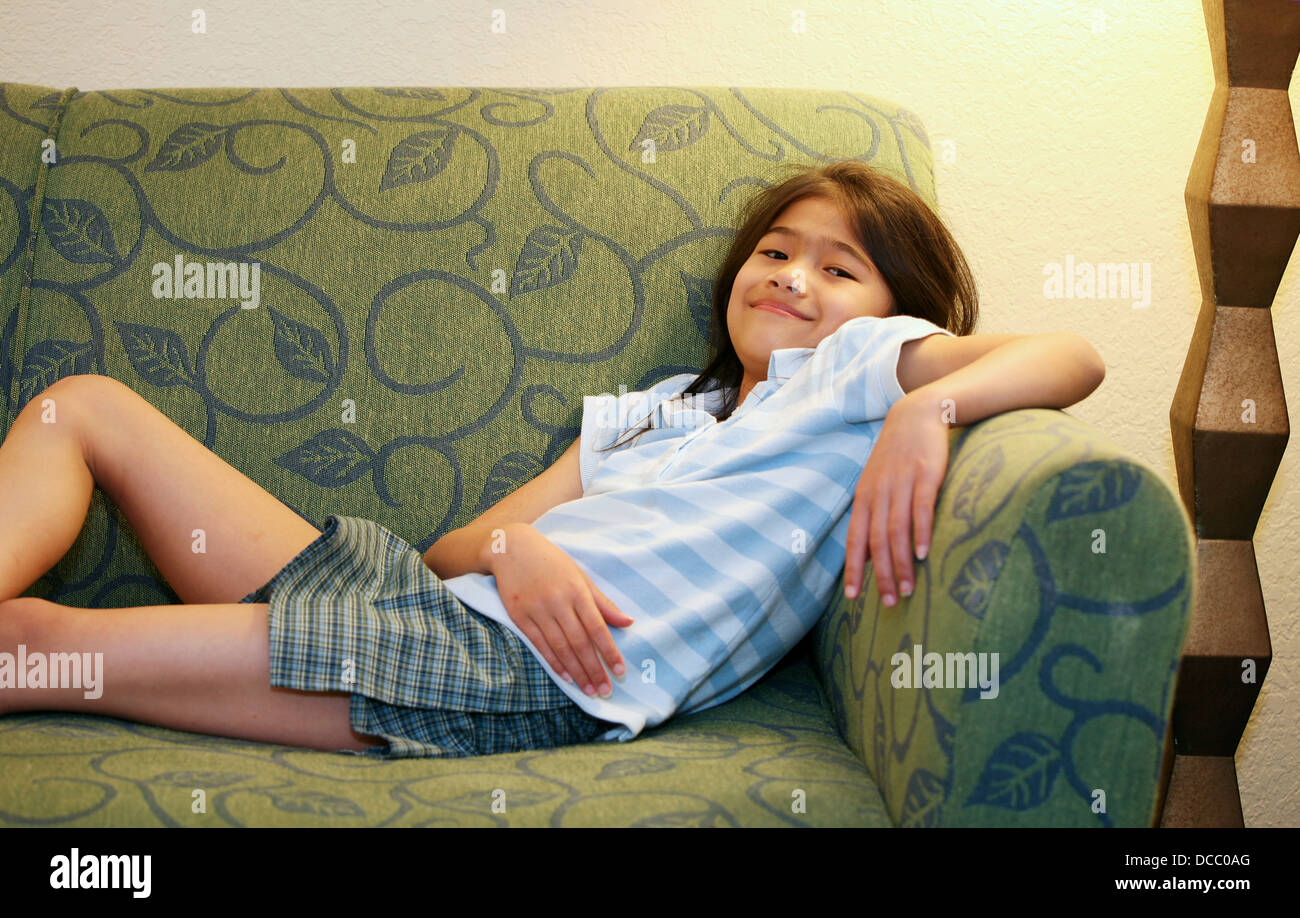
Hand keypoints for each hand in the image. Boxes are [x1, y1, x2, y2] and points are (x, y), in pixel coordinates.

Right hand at [486, 523, 633, 696]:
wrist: (512, 549)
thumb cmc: (552, 563)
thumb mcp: (581, 577)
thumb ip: (603, 603)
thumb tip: (628, 622)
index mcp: (577, 591)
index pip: (598, 627)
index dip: (610, 651)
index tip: (620, 671)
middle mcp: (558, 602)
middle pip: (580, 642)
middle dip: (594, 669)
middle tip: (606, 691)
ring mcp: (537, 610)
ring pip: (561, 647)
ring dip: (577, 672)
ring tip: (589, 690)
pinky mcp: (519, 616)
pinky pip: (539, 645)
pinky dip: (554, 663)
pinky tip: (566, 677)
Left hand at [844, 393, 949, 606]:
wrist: (917, 414)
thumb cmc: (897, 455)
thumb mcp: (877, 482)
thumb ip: (873, 513)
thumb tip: (869, 550)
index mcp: (864, 497)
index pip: (854, 539)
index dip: (853, 569)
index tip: (853, 598)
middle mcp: (878, 493)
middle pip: (876, 542)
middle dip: (881, 575)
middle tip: (890, 603)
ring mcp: (901, 484)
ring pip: (896, 531)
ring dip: (900, 564)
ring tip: (908, 589)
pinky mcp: (925, 475)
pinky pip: (920, 509)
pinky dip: (920, 533)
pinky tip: (922, 555)